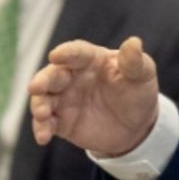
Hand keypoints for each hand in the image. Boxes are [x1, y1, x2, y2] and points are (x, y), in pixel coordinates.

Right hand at [28, 37, 159, 155]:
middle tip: (36, 87)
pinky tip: (43, 137)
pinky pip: (46, 123)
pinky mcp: (61, 121)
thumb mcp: (143, 75)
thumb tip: (134, 42)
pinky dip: (41, 128)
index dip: (66, 53)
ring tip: (42, 114)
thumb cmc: (138, 91)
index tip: (56, 55)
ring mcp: (65, 99)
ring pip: (44, 98)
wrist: (136, 126)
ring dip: (39, 105)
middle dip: (43, 80)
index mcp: (92, 59)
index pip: (77, 52)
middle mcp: (73, 77)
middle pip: (53, 75)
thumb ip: (134, 62)